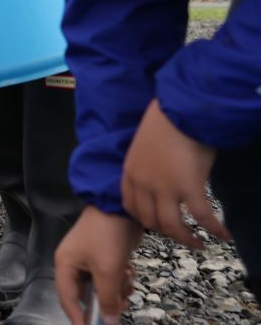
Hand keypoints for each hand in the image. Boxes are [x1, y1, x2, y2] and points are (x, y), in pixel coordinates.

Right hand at [55, 206, 140, 322]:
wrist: (120, 207)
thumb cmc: (106, 235)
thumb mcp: (108, 271)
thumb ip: (107, 299)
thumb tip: (109, 321)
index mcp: (65, 264)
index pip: (67, 299)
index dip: (78, 317)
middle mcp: (74, 264)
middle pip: (87, 295)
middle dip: (105, 301)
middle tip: (119, 304)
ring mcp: (90, 260)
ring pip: (103, 288)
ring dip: (117, 290)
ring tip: (126, 281)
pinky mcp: (105, 257)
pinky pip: (111, 279)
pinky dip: (121, 280)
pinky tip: (128, 271)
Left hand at [121, 98, 229, 248]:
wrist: (181, 110)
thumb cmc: (166, 122)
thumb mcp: (146, 147)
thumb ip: (149, 167)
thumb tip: (162, 178)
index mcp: (130, 172)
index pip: (130, 207)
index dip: (144, 219)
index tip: (156, 223)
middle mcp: (143, 184)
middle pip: (151, 220)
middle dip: (166, 232)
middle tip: (181, 236)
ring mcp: (165, 188)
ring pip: (172, 226)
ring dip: (187, 239)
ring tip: (199, 244)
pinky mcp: (189, 188)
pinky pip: (202, 217)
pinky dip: (214, 229)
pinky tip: (224, 235)